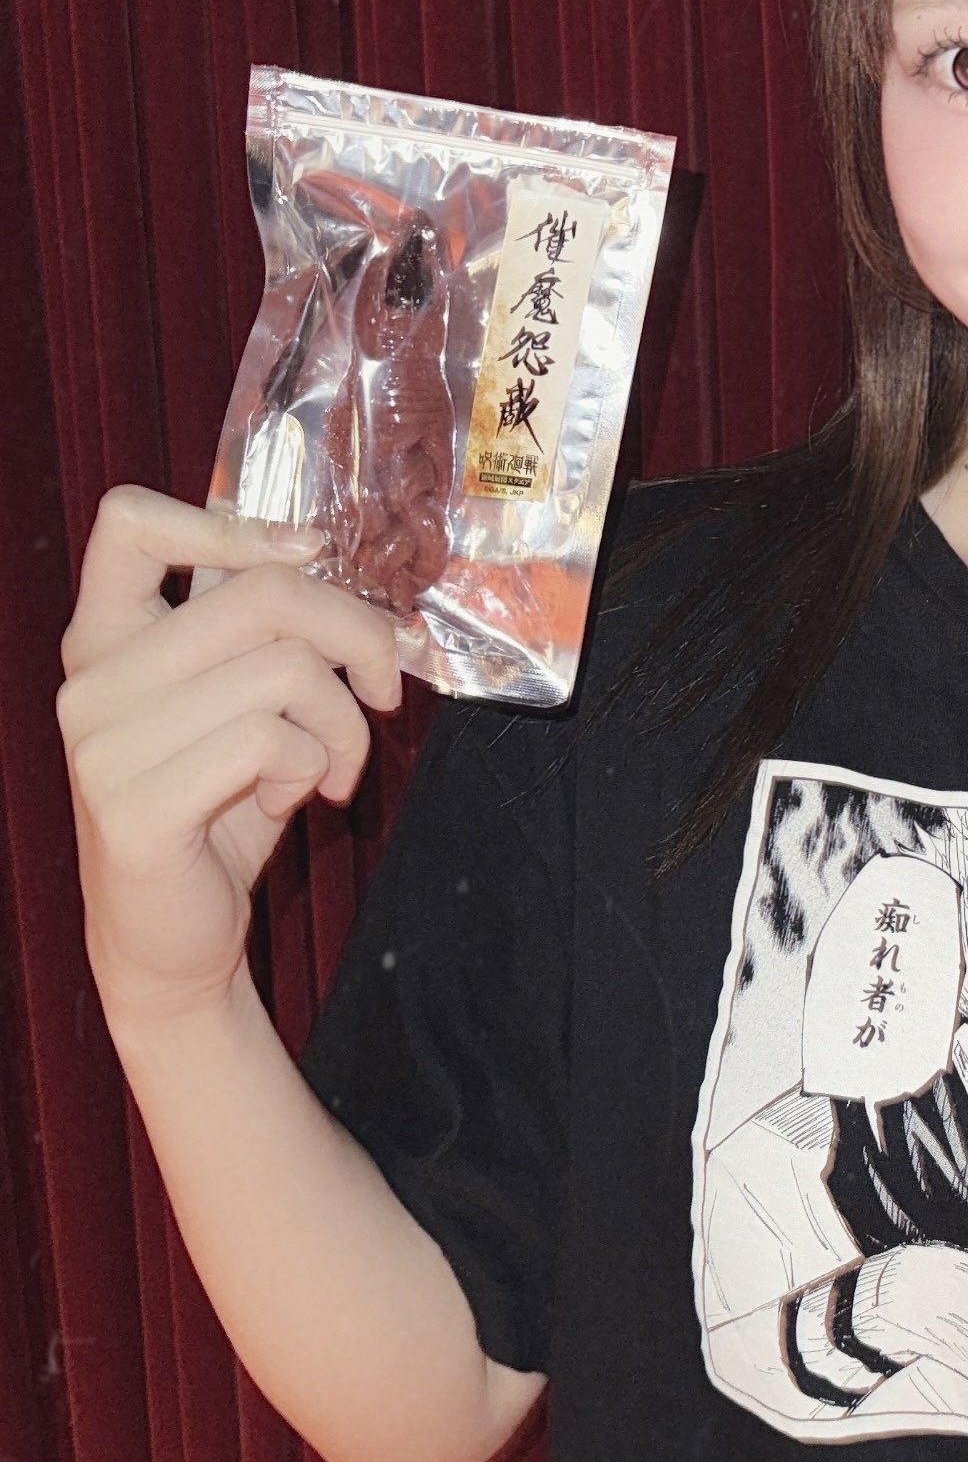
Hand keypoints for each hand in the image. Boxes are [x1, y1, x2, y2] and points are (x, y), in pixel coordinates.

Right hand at [57, 486, 403, 1032]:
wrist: (170, 939)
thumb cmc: (215, 806)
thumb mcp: (230, 699)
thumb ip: (252, 629)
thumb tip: (324, 554)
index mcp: (103, 638)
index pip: (130, 521)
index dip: (232, 523)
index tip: (308, 558)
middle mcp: (89, 681)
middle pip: (264, 594)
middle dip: (358, 633)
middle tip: (383, 685)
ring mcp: (101, 745)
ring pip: (285, 669)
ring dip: (344, 722)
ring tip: (334, 764)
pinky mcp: (134, 808)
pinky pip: (269, 740)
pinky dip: (313, 765)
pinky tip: (297, 797)